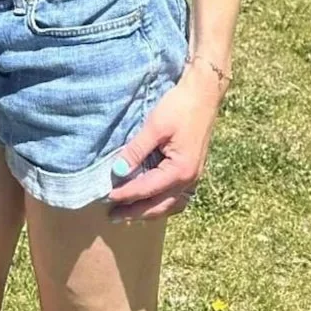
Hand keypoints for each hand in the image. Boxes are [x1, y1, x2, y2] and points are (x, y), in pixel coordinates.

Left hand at [106, 61, 224, 221]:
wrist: (203, 94)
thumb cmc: (179, 107)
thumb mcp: (154, 127)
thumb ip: (136, 151)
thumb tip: (117, 172)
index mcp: (180, 170)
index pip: (147, 189)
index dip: (126, 194)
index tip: (107, 198)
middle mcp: (189, 179)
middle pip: (159, 205)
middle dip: (135, 212)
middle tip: (113, 216)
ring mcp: (193, 177)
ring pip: (169, 205)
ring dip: (149, 211)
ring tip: (129, 215)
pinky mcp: (192, 170)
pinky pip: (177, 197)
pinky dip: (162, 203)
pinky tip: (152, 203)